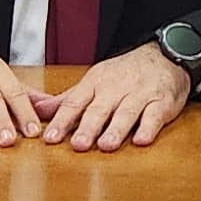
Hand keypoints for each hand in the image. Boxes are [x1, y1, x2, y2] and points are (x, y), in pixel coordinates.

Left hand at [39, 43, 191, 150]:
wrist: (165, 55)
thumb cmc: (125, 74)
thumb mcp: (94, 81)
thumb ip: (67, 100)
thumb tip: (36, 109)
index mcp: (95, 82)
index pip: (75, 103)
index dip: (62, 121)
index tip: (50, 139)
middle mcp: (116, 88)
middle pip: (99, 109)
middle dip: (88, 127)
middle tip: (78, 145)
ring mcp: (140, 94)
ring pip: (127, 112)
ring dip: (116, 129)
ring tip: (106, 145)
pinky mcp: (162, 102)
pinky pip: (155, 115)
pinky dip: (149, 127)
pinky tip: (142, 140)